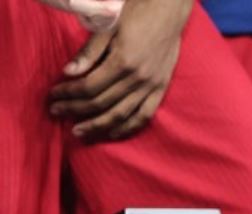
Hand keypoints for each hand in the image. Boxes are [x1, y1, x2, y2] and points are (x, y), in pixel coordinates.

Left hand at [48, 0, 191, 140]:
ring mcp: (152, 86)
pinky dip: (127, 127)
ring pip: (122, 115)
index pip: (90, 86)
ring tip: (80, 131)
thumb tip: (68, 72)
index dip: (69, 94)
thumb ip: (89, 52)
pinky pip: (144, 115)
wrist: (168, 10)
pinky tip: (112, 133)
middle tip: (57, 113)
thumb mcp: (107, 28)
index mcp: (123, 61)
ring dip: (98, 126)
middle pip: (102, 103)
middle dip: (76, 110)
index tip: (53, 95)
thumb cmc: (135, 14)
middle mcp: (139, 78)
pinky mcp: (161, 89)